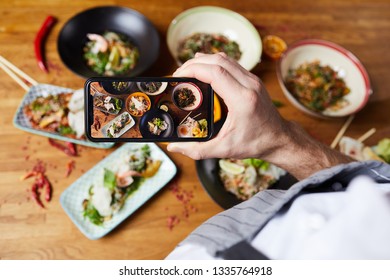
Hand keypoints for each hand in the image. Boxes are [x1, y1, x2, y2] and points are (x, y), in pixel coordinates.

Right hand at [168, 52, 285, 158]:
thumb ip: (197, 150)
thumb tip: (173, 147)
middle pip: (218, 61)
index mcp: (242, 100)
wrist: (279, 139)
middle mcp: (249, 85)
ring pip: (225, 59)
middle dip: (195, 63)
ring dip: (205, 61)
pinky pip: (231, 64)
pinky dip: (215, 63)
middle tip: (179, 74)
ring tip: (188, 71)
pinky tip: (204, 69)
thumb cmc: (254, 144)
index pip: (215, 72)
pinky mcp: (253, 80)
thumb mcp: (224, 150)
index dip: (193, 69)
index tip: (178, 76)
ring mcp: (253, 80)